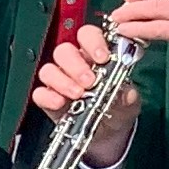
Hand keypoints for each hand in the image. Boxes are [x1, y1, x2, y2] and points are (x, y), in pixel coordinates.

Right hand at [31, 22, 141, 166]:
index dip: (92, 42)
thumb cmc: (118, 108)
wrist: (109, 133)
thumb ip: (127, 94)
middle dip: (76, 65)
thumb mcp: (129, 101)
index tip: (102, 58)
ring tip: (78, 95)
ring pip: (48, 69)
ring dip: (62, 81)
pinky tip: (60, 104)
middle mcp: (73, 64)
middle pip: (64, 51)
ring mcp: (58, 81)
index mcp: (94, 55)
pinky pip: (39, 93)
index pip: (87, 36)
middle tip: (89, 81)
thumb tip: (125, 92)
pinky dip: (48, 97)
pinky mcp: (47, 99)